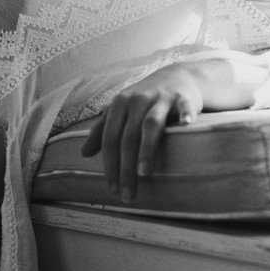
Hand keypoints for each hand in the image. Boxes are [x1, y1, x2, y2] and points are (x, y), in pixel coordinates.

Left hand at [80, 65, 203, 201]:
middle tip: (128, 194)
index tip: (112, 189)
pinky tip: (186, 125)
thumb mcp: (119, 112)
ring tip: (143, 174)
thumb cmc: (143, 101)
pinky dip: (185, 115)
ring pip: (151, 125)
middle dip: (125, 168)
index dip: (109, 165)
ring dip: (146, 149)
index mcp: (119, 105)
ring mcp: (160, 98)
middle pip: (128, 138)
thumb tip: (83, 153)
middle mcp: (137, 100)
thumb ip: (102, 131)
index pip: (109, 139)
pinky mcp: (183, 98)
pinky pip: (184, 107)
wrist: (176, 76)